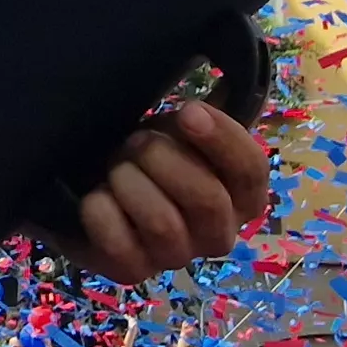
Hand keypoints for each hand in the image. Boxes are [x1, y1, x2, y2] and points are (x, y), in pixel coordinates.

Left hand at [50, 99, 271, 283]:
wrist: (95, 181)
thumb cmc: (152, 153)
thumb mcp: (184, 127)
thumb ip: (212, 111)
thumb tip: (230, 73)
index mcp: (243, 197)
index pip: (251, 171)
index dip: (221, 138)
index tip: (186, 111)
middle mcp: (218, 235)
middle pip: (207, 200)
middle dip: (164, 160)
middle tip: (136, 141)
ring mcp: (176, 258)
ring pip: (163, 225)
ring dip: (131, 183)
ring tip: (116, 166)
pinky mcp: (133, 273)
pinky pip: (119, 245)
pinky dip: (102, 211)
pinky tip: (97, 194)